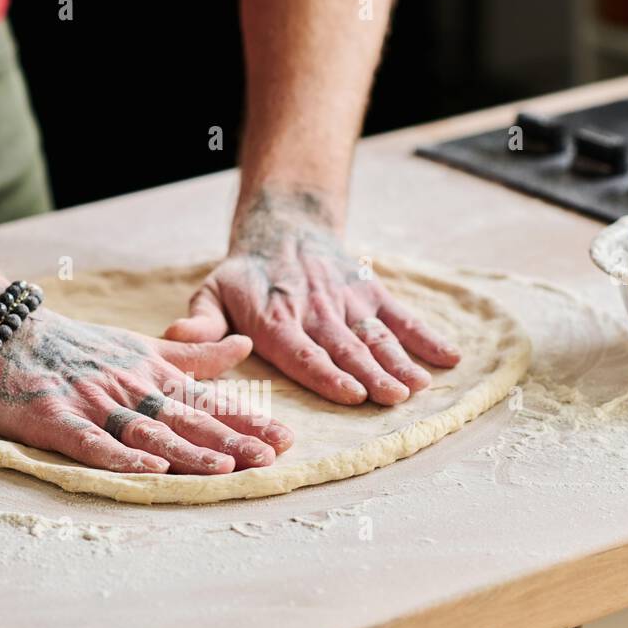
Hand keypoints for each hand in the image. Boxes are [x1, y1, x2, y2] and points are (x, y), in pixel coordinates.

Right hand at [0, 308, 293, 473]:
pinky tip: (151, 471)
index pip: (207, 401)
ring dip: (188, 451)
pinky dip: (121, 458)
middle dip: (230, 439)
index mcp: (153, 376)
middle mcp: (131, 390)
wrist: (5, 336)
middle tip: (270, 457)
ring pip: (148, 432)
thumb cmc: (77, 346)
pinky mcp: (57, 420)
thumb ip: (194, 356)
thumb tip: (245, 345)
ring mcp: (95, 405)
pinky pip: (93, 443)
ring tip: (225, 468)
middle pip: (187, 419)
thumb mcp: (142, 346)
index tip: (286, 439)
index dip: (247, 420)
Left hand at [166, 188, 459, 405]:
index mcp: (276, 320)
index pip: (303, 351)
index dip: (327, 373)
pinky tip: (450, 358)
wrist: (285, 229)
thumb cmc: (244, 278)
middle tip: (394, 397)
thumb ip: (200, 322)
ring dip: (401, 361)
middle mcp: (317, 312)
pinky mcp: (372, 295)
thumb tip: (177, 337)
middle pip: (346, 348)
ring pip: (377, 335)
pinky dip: (427, 336)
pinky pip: (402, 316)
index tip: (350, 394)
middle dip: (372, 373)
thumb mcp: (211, 293)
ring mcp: (349, 303)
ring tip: (419, 386)